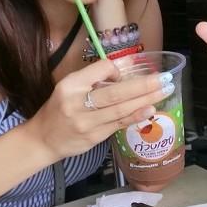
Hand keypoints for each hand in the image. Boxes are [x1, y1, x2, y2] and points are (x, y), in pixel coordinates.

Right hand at [31, 59, 172, 161]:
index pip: (101, 69)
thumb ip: (95, 78)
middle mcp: (78, 103)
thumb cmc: (60, 108)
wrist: (43, 139)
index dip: (116, 69)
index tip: (125, 72)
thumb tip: (126, 68)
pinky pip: (119, 124)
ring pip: (120, 109)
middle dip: (143, 85)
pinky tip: (150, 109)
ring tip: (164, 91)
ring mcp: (87, 122)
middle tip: (163, 78)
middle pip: (115, 92)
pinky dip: (136, 116)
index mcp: (71, 85)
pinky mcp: (94, 137)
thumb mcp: (70, 86)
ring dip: (145, 100)